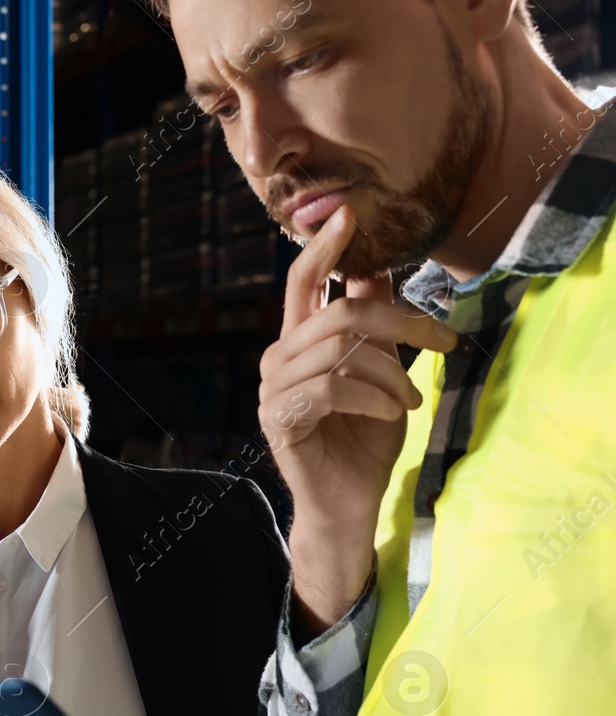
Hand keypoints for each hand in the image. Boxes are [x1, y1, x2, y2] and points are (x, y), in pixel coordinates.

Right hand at [258, 205, 456, 633]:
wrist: (348, 503)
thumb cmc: (364, 438)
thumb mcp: (380, 371)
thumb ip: (373, 324)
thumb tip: (381, 267)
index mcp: (300, 341)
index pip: (304, 282)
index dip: (324, 247)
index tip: (349, 212)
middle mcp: (279, 357)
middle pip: (338, 313)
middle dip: (399, 321)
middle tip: (441, 342)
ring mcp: (274, 389)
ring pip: (341, 351)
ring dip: (391, 373)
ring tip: (410, 399)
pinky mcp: (280, 418)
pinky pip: (332, 387)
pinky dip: (374, 396)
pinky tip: (392, 412)